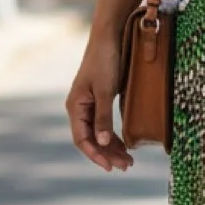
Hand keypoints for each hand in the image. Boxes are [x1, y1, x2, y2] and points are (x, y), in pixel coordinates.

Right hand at [65, 34, 132, 172]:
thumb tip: (103, 142)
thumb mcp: (105, 90)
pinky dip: (114, 136)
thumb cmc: (105, 61)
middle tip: (127, 166)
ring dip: (112, 148)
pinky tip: (125, 144)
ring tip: (128, 161)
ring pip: (99, 134)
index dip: (95, 155)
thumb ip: (103, 117)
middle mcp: (80, 108)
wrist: (109, 37)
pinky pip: (104, 124)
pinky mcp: (100, 100)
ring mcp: (90, 105)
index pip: (82, 139)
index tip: (110, 167)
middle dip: (108, 154)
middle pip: (91, 139)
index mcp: (76, 107)